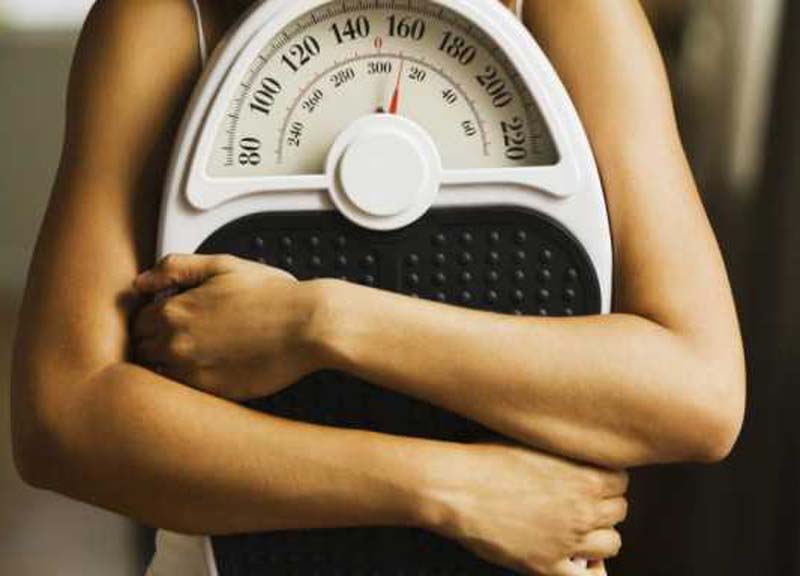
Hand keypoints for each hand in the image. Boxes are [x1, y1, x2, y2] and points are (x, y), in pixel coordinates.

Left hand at [131, 253, 323, 399]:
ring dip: (170, 365)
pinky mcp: (213, 394)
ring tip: (201, 352)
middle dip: (156, 342)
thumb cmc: (273, 295)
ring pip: (159, 374)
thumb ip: (176, 267)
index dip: (153, 318)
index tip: (170, 318)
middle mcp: (176, 344)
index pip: (138, 322)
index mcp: (174, 311)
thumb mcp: (224, 265)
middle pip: (143, 350)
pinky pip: (185, 393)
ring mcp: (192, 373)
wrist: (309, 327)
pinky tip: (215, 367)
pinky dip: (191, 381)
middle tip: (187, 335)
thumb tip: (141, 282)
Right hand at [422, 442, 627, 574]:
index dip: (605, 482)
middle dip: (603, 507)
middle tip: (581, 505)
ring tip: (578, 531)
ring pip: (612, 543)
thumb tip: (573, 463)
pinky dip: (585, 571)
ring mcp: (568, 539)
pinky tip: (572, 561)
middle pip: (619, 511)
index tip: (591, 483)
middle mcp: (583, 509)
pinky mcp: (548, 564)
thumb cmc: (486, 460)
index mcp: (583, 475)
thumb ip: (563, 458)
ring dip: (598, 537)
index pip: (621, 481)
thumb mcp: (533, 445)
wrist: (458, 488)